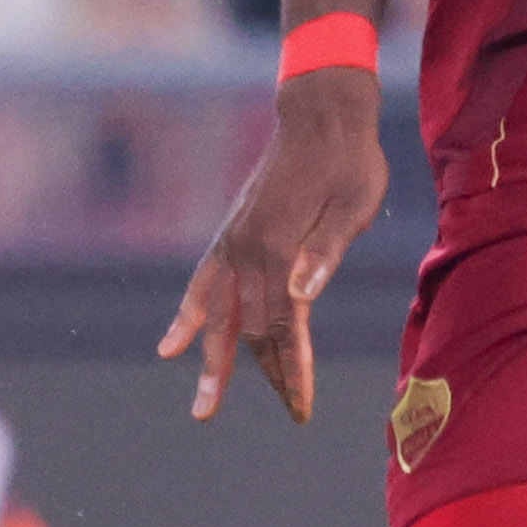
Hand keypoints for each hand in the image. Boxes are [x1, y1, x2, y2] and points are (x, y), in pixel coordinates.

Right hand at [159, 76, 388, 424]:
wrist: (322, 114)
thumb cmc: (350, 161)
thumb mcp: (355, 202)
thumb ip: (326, 249)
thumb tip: (302, 294)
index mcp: (280, 247)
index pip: (283, 326)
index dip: (292, 370)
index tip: (302, 407)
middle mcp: (248, 249)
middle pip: (251, 330)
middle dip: (269, 375)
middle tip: (291, 411)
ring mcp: (234, 243)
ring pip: (219, 316)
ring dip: (213, 363)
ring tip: (204, 408)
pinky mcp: (231, 235)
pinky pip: (202, 284)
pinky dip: (187, 317)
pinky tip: (170, 347)